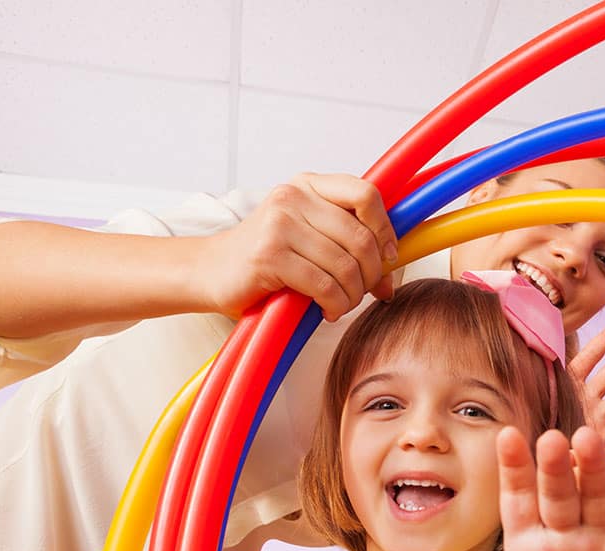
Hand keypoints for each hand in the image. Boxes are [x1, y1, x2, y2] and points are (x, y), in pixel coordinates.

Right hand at [192, 173, 398, 320]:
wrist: (211, 270)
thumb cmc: (268, 257)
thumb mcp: (311, 237)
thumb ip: (349, 243)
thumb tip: (392, 276)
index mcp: (310, 186)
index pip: (367, 194)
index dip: (386, 229)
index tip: (387, 257)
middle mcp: (294, 197)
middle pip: (361, 237)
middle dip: (372, 273)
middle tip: (364, 291)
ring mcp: (279, 224)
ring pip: (345, 265)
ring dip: (352, 295)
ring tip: (341, 303)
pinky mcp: (269, 255)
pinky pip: (324, 285)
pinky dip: (335, 304)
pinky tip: (327, 310)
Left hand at [476, 426, 604, 550]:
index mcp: (529, 545)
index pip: (518, 502)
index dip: (513, 470)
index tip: (506, 436)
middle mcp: (564, 534)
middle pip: (558, 495)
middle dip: (555, 468)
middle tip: (552, 436)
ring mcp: (600, 542)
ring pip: (596, 499)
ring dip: (594, 470)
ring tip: (590, 440)